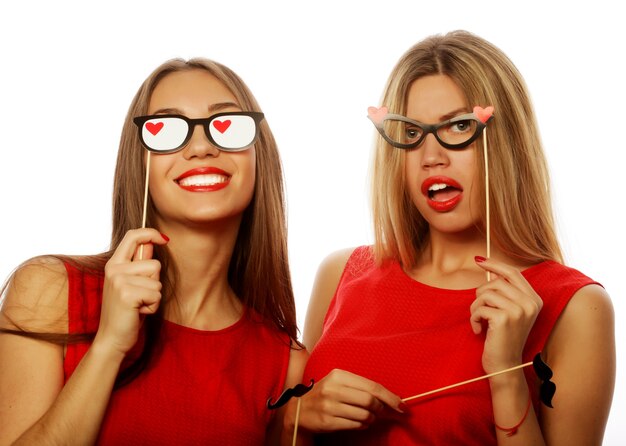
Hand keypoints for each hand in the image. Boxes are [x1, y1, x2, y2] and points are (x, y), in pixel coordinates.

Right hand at [93, 229, 168, 356]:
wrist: (112, 339)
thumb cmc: (126, 312)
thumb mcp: (130, 285)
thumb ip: (138, 265)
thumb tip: (152, 244)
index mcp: (114, 264)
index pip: (132, 236)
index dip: (150, 234)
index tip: (164, 239)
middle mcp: (114, 269)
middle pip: (154, 264)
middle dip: (154, 283)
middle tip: (139, 297)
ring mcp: (119, 281)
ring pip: (157, 281)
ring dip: (153, 297)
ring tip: (138, 306)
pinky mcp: (127, 294)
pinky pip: (156, 295)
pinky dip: (152, 307)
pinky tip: (138, 313)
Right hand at [295, 369, 403, 432]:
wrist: (299, 410)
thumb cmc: (325, 394)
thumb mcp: (339, 383)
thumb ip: (362, 388)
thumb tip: (390, 399)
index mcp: (339, 375)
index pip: (372, 386)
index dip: (390, 397)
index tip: (402, 406)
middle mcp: (333, 389)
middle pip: (370, 400)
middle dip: (381, 409)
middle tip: (384, 412)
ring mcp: (329, 406)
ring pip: (364, 415)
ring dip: (372, 419)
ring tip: (369, 417)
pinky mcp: (327, 421)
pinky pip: (355, 425)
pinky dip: (363, 425)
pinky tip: (360, 422)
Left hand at [470, 257, 542, 373]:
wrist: (505, 366)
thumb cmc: (503, 338)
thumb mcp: (510, 312)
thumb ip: (505, 291)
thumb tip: (485, 263)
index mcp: (534, 300)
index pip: (513, 273)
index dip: (495, 264)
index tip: (478, 260)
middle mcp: (530, 303)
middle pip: (495, 282)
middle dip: (481, 295)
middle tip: (480, 311)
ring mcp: (518, 310)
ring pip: (485, 294)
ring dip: (476, 308)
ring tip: (480, 321)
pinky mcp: (504, 318)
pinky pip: (479, 308)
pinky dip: (473, 318)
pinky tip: (479, 331)